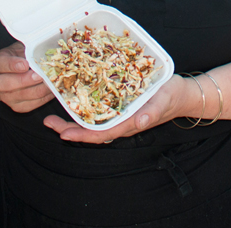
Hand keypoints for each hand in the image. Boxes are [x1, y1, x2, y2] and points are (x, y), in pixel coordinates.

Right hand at [0, 43, 53, 112]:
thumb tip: (45, 47)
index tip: (25, 64)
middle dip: (27, 80)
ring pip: (24, 96)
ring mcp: (8, 97)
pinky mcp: (18, 107)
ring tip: (53, 81)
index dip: (13, 65)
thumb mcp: (22, 48)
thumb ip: (29, 48)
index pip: (3, 64)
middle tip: (41, 75)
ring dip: (41, 89)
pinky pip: (33, 104)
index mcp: (0, 63)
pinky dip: (45, 97)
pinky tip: (53, 88)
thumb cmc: (19, 58)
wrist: (9, 75)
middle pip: (9, 84)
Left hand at [42, 75, 195, 143]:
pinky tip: (74, 101)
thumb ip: (152, 112)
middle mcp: (121, 122)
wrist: (183, 95)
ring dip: (73, 120)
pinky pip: (99, 113)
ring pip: (92, 123)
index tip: (63, 133)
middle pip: (90, 131)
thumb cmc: (173, 97)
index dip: (81, 135)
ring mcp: (120, 116)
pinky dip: (84, 109)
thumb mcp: (163, 101)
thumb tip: (140, 123)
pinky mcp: (121, 107)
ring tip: (53, 113)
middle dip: (68, 129)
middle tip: (47, 121)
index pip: (100, 134)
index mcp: (128, 124)